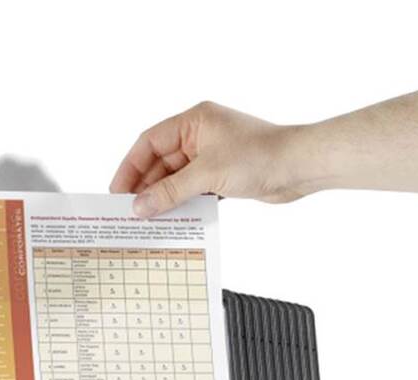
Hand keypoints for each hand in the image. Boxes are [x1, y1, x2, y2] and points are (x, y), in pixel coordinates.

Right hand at [109, 101, 306, 216]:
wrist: (300, 167)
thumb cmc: (261, 156)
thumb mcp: (207, 174)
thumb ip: (170, 192)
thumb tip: (140, 206)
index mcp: (193, 121)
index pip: (149, 142)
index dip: (129, 167)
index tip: (117, 192)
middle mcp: (200, 136)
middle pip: (160, 163)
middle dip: (145, 188)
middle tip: (129, 212)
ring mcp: (211, 156)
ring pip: (176, 180)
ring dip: (163, 198)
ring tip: (147, 220)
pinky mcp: (222, 175)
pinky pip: (192, 190)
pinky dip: (182, 204)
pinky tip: (172, 220)